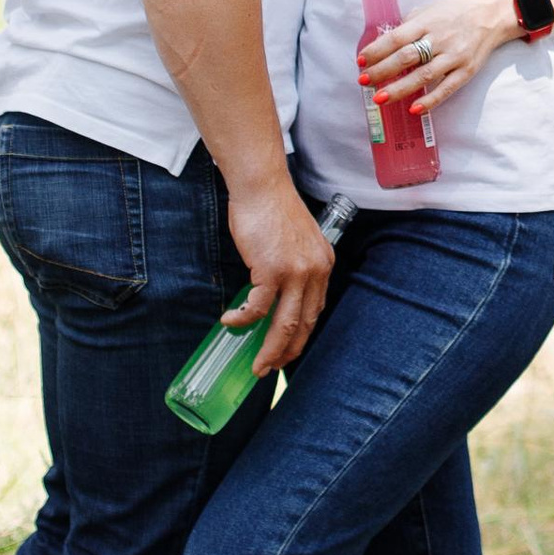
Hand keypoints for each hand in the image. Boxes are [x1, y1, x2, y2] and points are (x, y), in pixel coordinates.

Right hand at [224, 174, 333, 372]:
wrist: (262, 186)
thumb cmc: (271, 210)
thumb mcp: (296, 242)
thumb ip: (294, 267)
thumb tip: (276, 295)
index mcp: (323, 265)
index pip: (316, 310)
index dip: (301, 335)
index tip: (288, 350)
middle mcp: (315, 271)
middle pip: (304, 324)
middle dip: (287, 352)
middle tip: (270, 368)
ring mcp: (295, 272)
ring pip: (284, 325)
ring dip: (269, 350)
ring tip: (256, 365)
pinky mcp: (271, 270)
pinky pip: (257, 308)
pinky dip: (242, 320)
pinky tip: (230, 322)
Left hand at [358, 0, 522, 119]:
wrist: (491, 15)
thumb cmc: (455, 12)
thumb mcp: (430, 10)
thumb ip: (409, 24)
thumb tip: (385, 42)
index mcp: (427, 22)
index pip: (397, 38)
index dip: (377, 50)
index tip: (361, 61)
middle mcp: (440, 38)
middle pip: (406, 57)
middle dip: (382, 71)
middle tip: (364, 81)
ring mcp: (454, 56)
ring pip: (423, 75)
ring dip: (399, 89)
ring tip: (379, 98)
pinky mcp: (466, 71)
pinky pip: (446, 88)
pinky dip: (430, 100)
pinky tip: (414, 109)